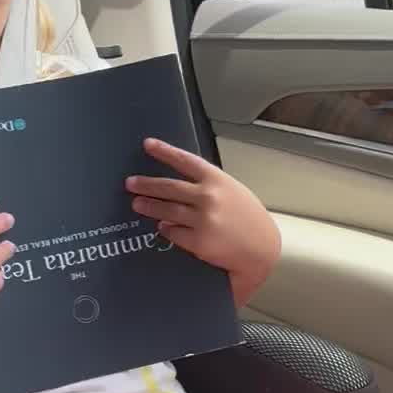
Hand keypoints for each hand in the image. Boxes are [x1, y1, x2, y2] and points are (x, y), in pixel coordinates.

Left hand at [125, 140, 280, 305]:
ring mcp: (202, 220)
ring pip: (167, 210)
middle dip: (147, 184)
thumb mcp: (233, 190)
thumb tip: (180, 185)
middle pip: (169, 187)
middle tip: (131, 183)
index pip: (185, 160)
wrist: (262, 248)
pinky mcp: (198, 242)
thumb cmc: (249, 218)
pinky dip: (166, 229)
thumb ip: (208, 185)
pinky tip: (162, 227)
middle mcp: (208, 197)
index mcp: (217, 179)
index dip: (164, 151)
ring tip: (137, 204)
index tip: (148, 145)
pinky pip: (173, 232)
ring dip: (149, 206)